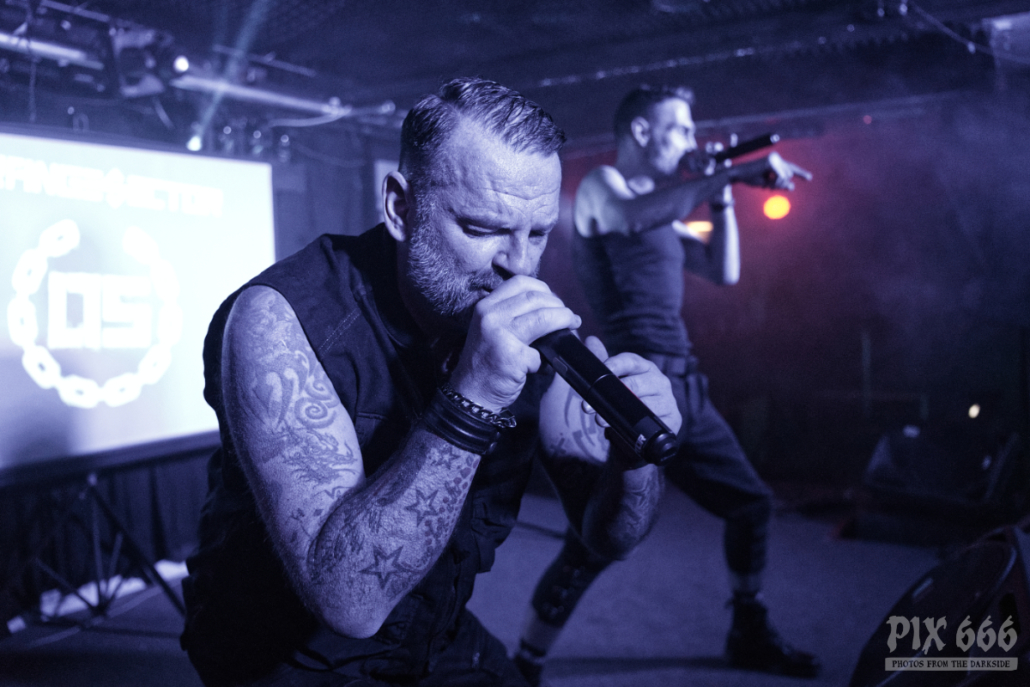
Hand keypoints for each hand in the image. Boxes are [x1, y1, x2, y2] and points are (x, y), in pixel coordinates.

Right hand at [450, 275, 581, 410]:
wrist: (471, 393)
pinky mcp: (512, 356)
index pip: (520, 282)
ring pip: (543, 317)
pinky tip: (545, 366)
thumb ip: (512, 314)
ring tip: (572, 326)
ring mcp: (500, 335)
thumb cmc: (486, 362)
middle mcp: (490, 316)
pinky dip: (547, 360)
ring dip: (564, 320)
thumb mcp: (491, 329)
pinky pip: (541, 352)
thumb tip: (550, 307)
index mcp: (485, 306)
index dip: (543, 289)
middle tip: (569, 317)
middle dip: (558, 306)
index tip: (554, 301)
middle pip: (535, 297)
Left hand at [579, 336, 681, 436]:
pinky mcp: (672, 420)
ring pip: (643, 405)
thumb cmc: (628, 402)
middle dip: (610, 394)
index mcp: (645, 368)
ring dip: (619, 413)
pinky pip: (651, 422)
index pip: (631, 361)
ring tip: (599, 419)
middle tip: (587, 405)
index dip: (615, 364)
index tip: (603, 369)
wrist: (642, 434)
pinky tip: (620, 428)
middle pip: (635, 384)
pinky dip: (634, 426)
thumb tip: (590, 340)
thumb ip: (602, 363)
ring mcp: (668, 401)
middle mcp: (659, 381)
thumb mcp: (614, 382)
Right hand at [733, 151, 811, 190]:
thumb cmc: (751, 178)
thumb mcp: (768, 183)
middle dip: (780, 184)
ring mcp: (774, 159)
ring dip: (776, 184)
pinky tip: (765, 181)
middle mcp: (777, 157)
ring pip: (785, 177)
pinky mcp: (771, 162)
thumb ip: (780, 184)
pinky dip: (773, 182)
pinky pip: (780, 177)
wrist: (738, 174)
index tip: (809, 178)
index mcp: (776, 161)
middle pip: (789, 175)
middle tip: (768, 188)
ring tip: (765, 184)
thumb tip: (792, 187)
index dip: (800, 173)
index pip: (791, 168)